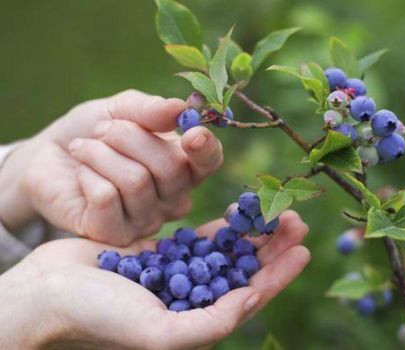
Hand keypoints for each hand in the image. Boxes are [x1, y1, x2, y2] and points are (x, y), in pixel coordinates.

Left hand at [0, 90, 222, 244]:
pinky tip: (81, 175)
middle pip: (170, 168)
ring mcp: (146, 221)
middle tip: (102, 130)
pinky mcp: (115, 235)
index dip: (205, 149)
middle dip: (128, 137)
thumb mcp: (120, 110)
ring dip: (101, 154)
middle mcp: (172, 198)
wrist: (50, 156)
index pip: (209, 162)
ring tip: (84, 149)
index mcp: (183, 166)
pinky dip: (88, 175)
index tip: (191, 133)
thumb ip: (150, 110)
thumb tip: (181, 109)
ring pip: (136, 181)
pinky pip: (106, 198)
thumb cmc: (93, 132)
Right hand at [0, 211, 309, 349]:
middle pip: (244, 270)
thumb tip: (251, 301)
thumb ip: (209, 324)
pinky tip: (239, 212)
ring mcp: (180, 273)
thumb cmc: (100, 317)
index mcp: (197, 322)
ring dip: (252, 232)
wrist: (53, 291)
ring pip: (227, 251)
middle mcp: (193, 298)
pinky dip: (221, 225)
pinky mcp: (164, 252)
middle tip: (296, 221)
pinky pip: (201, 237)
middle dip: (272, 248)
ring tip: (275, 211)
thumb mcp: (158, 333)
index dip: (279, 275)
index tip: (304, 250)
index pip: (250, 297)